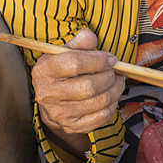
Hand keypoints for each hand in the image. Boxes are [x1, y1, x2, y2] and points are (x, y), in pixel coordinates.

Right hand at [31, 29, 124, 155]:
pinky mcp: (72, 125)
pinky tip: (110, 96)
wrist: (51, 100)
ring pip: (99, 102)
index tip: (110, 58)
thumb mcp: (64, 52)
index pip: (75, 64)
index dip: (98, 60)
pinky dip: (112, 105)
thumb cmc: (62, 71)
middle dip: (109, 77)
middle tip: (115, 71)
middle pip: (89, 86)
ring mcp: (59, 113)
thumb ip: (79, 42)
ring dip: (115, 89)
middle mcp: (48, 93)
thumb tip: (90, 36)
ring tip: (117, 81)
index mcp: (45, 70)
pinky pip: (101, 117)